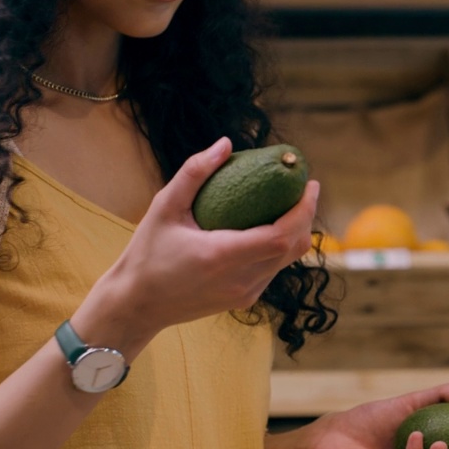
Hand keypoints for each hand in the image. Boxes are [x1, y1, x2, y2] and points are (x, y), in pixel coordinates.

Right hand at [76, 138, 318, 352]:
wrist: (138, 304)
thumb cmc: (147, 253)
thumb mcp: (164, 207)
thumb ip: (194, 173)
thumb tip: (226, 143)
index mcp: (222, 256)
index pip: (281, 235)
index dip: (303, 210)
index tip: (309, 184)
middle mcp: (241, 279)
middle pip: (293, 247)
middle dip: (305, 216)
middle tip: (305, 187)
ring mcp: (245, 293)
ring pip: (287, 261)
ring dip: (296, 231)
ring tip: (293, 203)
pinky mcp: (244, 300)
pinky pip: (273, 270)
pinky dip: (280, 247)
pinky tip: (273, 226)